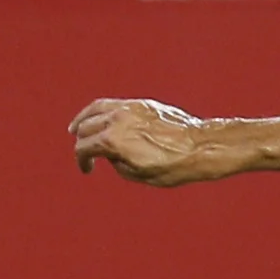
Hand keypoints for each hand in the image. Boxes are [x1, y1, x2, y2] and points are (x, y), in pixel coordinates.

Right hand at [70, 98, 218, 185]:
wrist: (203, 147)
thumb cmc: (175, 166)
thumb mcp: (139, 174)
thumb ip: (117, 162)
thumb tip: (111, 154)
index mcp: (113, 140)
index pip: (84, 148)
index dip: (82, 161)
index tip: (88, 169)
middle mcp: (118, 120)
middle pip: (86, 128)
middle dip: (83, 143)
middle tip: (85, 153)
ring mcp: (131, 108)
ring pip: (96, 109)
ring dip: (83, 120)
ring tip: (76, 128)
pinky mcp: (144, 104)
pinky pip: (114, 103)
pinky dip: (101, 110)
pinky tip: (100, 117)